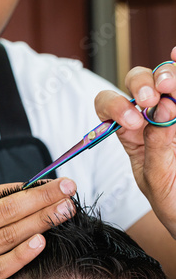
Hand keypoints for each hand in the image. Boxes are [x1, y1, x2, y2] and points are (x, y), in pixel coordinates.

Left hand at [94, 59, 175, 234]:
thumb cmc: (172, 202)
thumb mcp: (156, 181)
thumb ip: (155, 149)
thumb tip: (159, 112)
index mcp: (131, 135)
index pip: (109, 107)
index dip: (115, 106)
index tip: (132, 120)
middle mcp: (151, 117)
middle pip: (137, 85)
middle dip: (140, 85)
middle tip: (150, 100)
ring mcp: (174, 113)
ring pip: (166, 79)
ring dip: (166, 75)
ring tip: (168, 87)